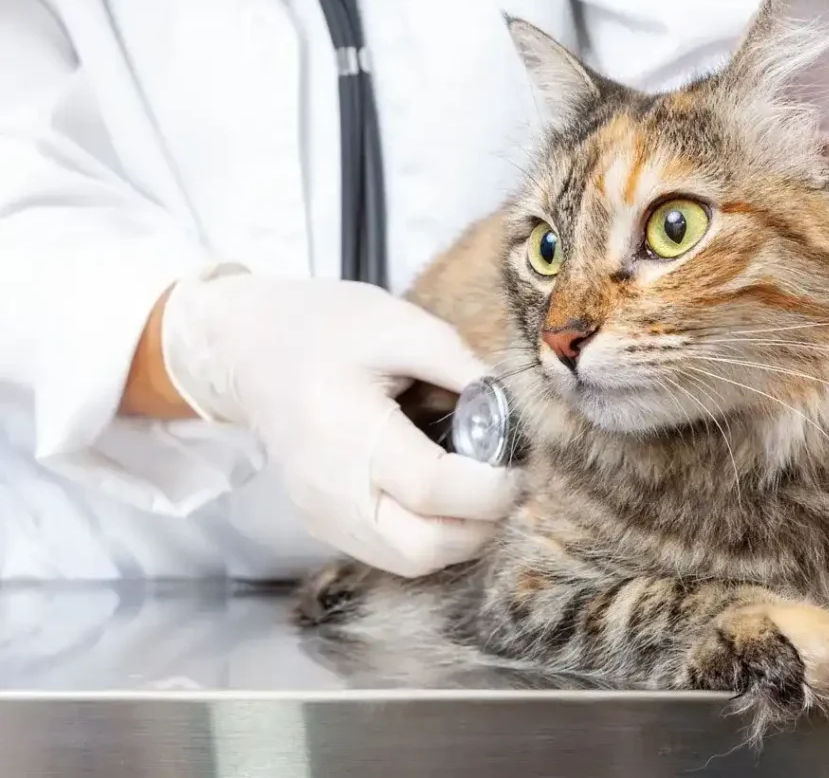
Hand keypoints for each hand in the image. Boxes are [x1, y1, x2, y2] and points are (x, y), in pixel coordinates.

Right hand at [160, 268, 517, 576]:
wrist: (250, 348)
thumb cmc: (326, 327)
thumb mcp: (402, 326)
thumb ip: (463, 368)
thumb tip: (515, 413)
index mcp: (349, 432)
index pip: (434, 489)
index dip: (491, 485)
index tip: (519, 461)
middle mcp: (331, 490)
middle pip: (425, 548)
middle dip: (482, 522)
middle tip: (503, 479)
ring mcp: (323, 516)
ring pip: (411, 561)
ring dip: (458, 535)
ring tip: (475, 485)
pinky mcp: (322, 524)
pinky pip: (389, 552)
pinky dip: (429, 535)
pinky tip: (440, 493)